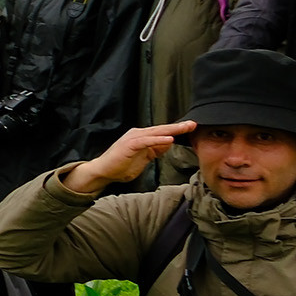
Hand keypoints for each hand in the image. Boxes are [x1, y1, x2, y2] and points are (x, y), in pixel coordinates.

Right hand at [62, 122, 202, 195]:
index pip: (162, 132)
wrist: (103, 171)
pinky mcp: (129, 144)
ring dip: (171, 130)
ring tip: (184, 128)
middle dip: (178, 127)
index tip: (190, 128)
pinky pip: (146, 141)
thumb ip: (154, 151)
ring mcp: (133, 138)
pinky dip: (158, 140)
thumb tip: (167, 145)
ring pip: (156, 132)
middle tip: (192, 124)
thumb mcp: (143, 159)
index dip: (176, 130)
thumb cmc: (120, 166)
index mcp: (142, 137)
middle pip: (161, 129)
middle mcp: (138, 134)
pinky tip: (168, 140)